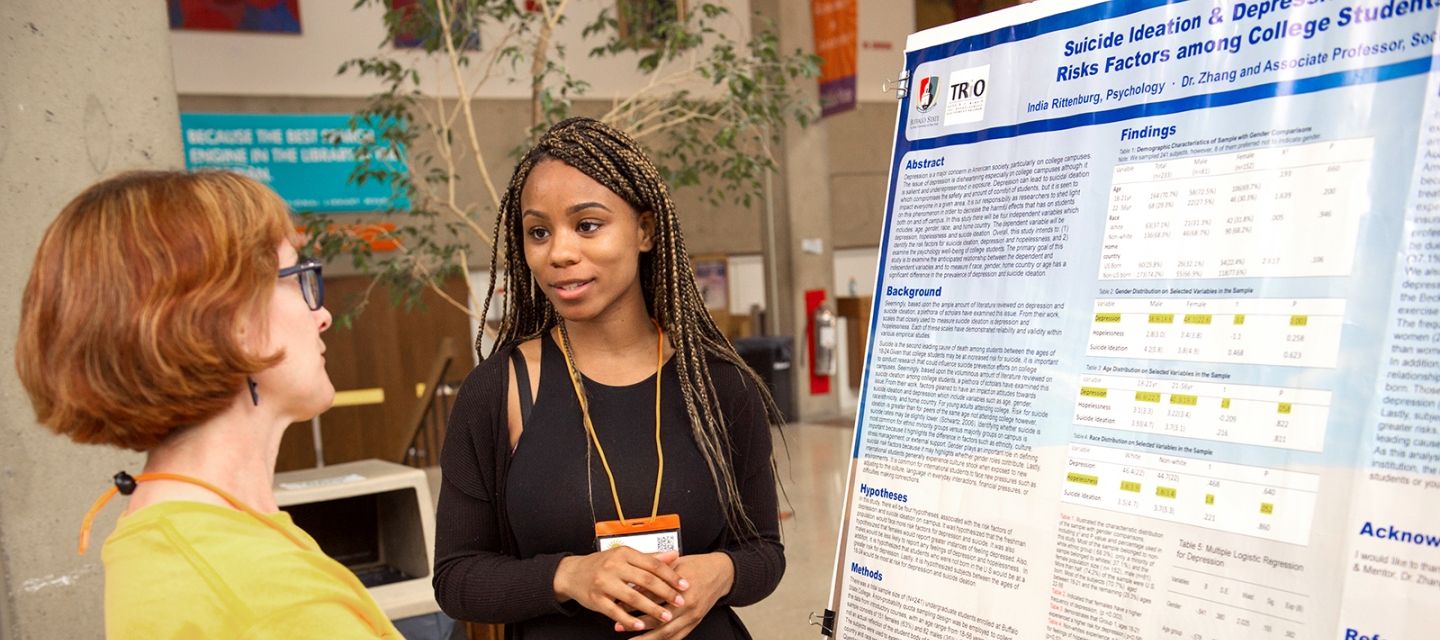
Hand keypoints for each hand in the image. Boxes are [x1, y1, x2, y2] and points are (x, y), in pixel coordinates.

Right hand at [554, 548, 688, 631]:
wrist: (572, 573)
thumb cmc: (602, 564)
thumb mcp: (625, 556)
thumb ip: (650, 557)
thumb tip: (674, 555)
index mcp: (624, 553)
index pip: (653, 564)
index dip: (671, 575)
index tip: (684, 584)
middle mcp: (614, 565)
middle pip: (646, 580)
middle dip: (665, 593)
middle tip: (680, 602)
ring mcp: (604, 582)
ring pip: (633, 597)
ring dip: (651, 609)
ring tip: (665, 617)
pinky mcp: (596, 598)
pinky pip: (615, 611)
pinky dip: (629, 619)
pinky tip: (640, 625)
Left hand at [619, 552, 733, 638]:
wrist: (721, 573)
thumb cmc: (697, 566)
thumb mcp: (675, 565)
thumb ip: (655, 575)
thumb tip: (634, 587)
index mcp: (681, 586)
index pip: (652, 597)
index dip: (633, 603)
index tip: (618, 606)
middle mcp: (688, 604)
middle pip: (658, 619)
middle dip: (636, 624)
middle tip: (618, 626)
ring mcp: (692, 616)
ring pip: (666, 632)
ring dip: (647, 638)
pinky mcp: (695, 623)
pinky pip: (677, 637)